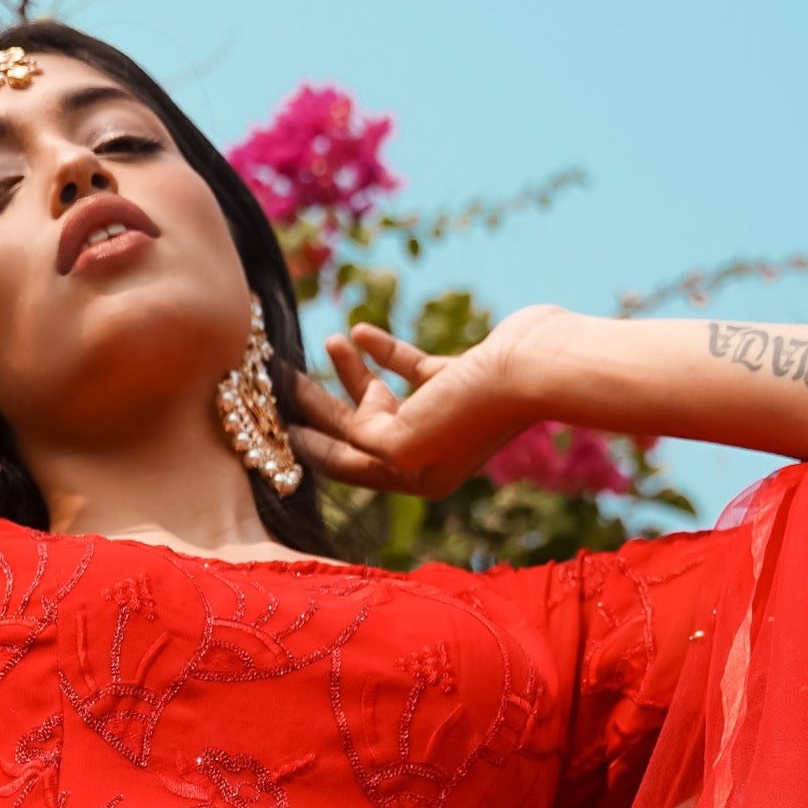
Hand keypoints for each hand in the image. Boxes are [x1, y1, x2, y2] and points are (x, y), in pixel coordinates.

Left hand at [294, 307, 567, 503]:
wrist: (537, 365)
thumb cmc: (472, 407)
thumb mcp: (404, 440)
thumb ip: (364, 441)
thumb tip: (348, 432)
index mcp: (416, 477)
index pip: (347, 465)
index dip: (308, 446)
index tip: (270, 425)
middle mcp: (429, 451)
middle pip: (358, 430)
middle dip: (320, 404)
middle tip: (283, 377)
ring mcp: (445, 413)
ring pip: (382, 395)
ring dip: (351, 371)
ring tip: (328, 340)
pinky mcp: (459, 377)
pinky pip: (409, 367)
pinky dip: (384, 351)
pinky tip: (362, 330)